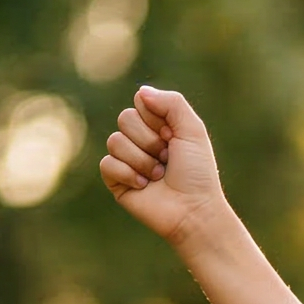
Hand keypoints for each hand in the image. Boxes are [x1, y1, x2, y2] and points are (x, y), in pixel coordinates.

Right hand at [100, 85, 226, 248]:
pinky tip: (144, 186)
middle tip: (167, 158)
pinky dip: (128, 174)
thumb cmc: (197, 173)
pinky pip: (107, 164)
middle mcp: (140, 140)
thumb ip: (172, 102)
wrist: (193, 211)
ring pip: (114, 141)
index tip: (173, 137)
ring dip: (142, 160)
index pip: (140, 102)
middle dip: (149, 140)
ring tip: (159, 175)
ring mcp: (126, 160)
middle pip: (125, 118)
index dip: (156, 119)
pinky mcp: (116, 180)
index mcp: (158, 125)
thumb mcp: (193, 130)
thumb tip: (141, 92)